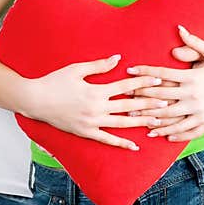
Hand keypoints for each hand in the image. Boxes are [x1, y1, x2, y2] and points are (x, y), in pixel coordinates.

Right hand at [26, 54, 167, 150]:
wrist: (35, 101)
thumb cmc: (54, 82)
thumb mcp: (76, 69)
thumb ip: (99, 66)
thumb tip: (118, 58)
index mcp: (96, 91)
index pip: (125, 87)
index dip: (143, 83)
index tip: (158, 80)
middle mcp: (97, 108)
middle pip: (128, 106)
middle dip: (149, 103)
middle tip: (167, 102)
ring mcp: (92, 123)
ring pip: (122, 124)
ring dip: (140, 122)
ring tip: (157, 121)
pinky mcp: (86, 133)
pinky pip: (107, 140)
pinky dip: (121, 143)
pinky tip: (134, 146)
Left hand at [126, 26, 203, 141]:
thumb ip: (194, 42)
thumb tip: (179, 28)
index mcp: (192, 78)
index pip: (163, 74)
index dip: (145, 72)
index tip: (130, 70)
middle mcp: (193, 95)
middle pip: (161, 97)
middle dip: (142, 96)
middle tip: (125, 95)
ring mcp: (198, 111)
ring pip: (170, 116)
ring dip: (151, 117)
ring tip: (134, 117)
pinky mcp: (203, 122)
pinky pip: (184, 130)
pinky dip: (170, 133)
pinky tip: (157, 134)